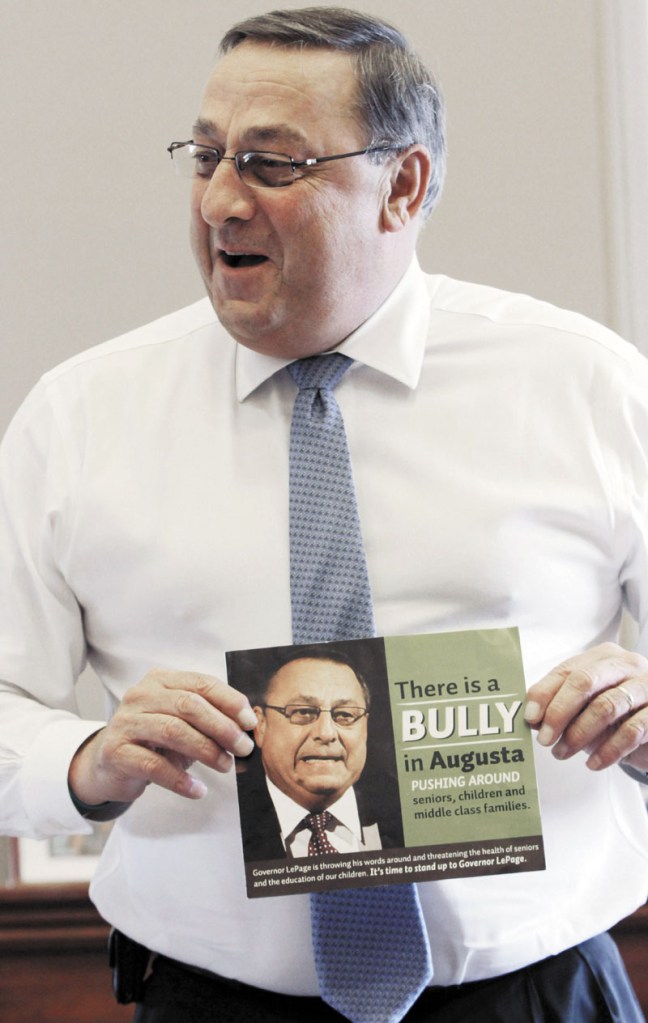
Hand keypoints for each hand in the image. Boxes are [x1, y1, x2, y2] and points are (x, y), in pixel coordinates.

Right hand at [68, 669, 256, 805]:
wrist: (107, 764)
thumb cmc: (154, 740)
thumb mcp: (181, 722)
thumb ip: (208, 718)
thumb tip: (247, 727)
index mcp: (161, 681)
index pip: (201, 684)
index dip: (230, 701)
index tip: (250, 722)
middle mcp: (141, 695)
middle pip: (189, 705)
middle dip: (222, 727)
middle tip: (243, 748)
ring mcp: (126, 722)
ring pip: (173, 731)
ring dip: (206, 750)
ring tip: (226, 766)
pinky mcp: (116, 752)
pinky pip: (154, 766)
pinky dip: (180, 780)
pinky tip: (197, 790)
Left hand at [524, 643, 647, 772]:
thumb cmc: (618, 714)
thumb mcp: (587, 705)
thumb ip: (561, 704)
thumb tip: (533, 717)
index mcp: (603, 657)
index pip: (566, 671)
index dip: (544, 694)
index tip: (530, 718)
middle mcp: (626, 665)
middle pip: (584, 681)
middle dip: (559, 712)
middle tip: (545, 739)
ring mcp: (647, 686)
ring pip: (606, 706)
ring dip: (579, 734)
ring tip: (562, 752)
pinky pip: (631, 731)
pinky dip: (608, 750)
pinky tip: (593, 763)